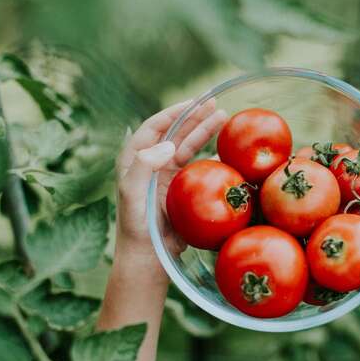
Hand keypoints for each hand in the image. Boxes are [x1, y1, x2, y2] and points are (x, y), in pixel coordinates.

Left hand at [114, 99, 227, 282]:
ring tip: (224, 118)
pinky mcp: (182, 190)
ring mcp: (168, 177)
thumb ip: (143, 166)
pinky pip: (200, 167)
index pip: (154, 128)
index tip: (192, 103)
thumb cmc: (137, 226)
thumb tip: (167, 143)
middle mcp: (151, 164)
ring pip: (189, 146)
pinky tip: (227, 150)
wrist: (149, 258)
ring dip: (205, 132)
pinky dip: (213, 157)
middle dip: (194, 117)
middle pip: (175, 133)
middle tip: (214, 104)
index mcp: (135, 160)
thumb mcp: (132, 194)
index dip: (173, 113)